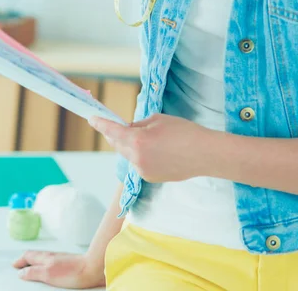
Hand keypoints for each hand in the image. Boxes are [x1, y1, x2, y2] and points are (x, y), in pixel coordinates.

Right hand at [13, 251, 104, 288]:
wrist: (93, 269)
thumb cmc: (73, 272)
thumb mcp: (48, 274)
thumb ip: (33, 272)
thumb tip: (21, 272)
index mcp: (46, 257)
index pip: (29, 255)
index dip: (20, 260)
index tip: (14, 265)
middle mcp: (53, 256)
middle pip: (36, 256)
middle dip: (26, 260)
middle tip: (20, 265)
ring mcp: (61, 259)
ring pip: (44, 259)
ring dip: (36, 262)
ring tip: (32, 268)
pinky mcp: (69, 264)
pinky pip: (53, 263)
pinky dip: (47, 266)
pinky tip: (50, 272)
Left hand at [89, 113, 215, 182]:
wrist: (205, 154)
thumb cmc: (184, 132)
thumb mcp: (158, 120)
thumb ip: (139, 125)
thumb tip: (129, 130)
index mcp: (137, 140)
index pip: (112, 130)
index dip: (100, 124)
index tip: (91, 118)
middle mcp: (136, 158)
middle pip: (117, 144)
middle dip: (117, 134)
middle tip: (121, 125)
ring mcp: (142, 170)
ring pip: (128, 154)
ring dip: (131, 145)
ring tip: (151, 139)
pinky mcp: (150, 178)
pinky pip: (138, 163)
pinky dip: (141, 155)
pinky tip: (159, 151)